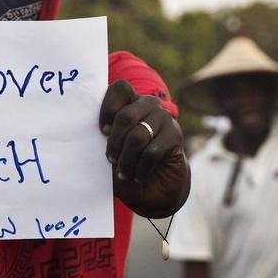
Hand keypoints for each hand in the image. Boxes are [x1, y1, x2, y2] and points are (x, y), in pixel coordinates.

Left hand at [99, 81, 188, 218]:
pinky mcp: (175, 136)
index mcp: (130, 102)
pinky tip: (139, 176)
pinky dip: (140, 169)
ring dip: (127, 160)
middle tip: (112, 160)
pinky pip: (151, 152)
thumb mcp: (111, 152)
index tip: (102, 132)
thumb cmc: (127, 166)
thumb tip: (105, 131)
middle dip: (114, 144)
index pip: (119, 89)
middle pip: (125, 117)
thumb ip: (106, 138)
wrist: (155, 188)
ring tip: (124, 173)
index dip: (107, 109)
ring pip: (138, 136)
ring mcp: (164, 118)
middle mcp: (149, 105)